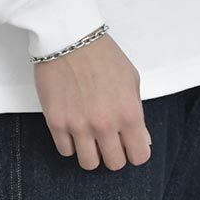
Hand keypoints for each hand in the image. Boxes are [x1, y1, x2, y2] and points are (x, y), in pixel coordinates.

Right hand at [34, 34, 151, 170]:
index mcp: (129, 113)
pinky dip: (70, 143)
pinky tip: (72, 126)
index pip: (139, 156)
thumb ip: (137, 112)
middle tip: (108, 138)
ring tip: (89, 135)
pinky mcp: (56, 122)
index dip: (135, 151)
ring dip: (92, 152)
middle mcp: (105, 124)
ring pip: (89, 164)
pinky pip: (65, 151)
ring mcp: (79, 125)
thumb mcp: (131, 79)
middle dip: (114, 152)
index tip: (129, 143)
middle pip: (114, 164)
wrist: (68, 36)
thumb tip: (143, 139)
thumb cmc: (102, 54)